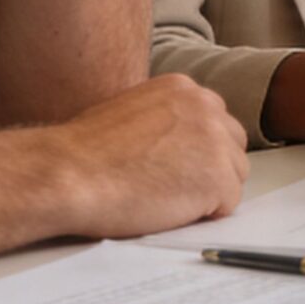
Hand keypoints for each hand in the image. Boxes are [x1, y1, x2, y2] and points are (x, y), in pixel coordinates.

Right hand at [59, 75, 248, 236]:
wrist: (70, 173)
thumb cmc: (86, 152)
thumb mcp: (131, 113)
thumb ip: (164, 120)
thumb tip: (178, 143)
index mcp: (183, 89)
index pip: (215, 122)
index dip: (197, 151)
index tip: (176, 166)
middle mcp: (205, 107)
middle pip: (232, 146)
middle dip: (210, 170)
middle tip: (173, 187)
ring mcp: (215, 141)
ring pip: (234, 176)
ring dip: (207, 193)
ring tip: (164, 198)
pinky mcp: (218, 177)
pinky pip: (228, 204)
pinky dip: (204, 214)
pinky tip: (169, 209)